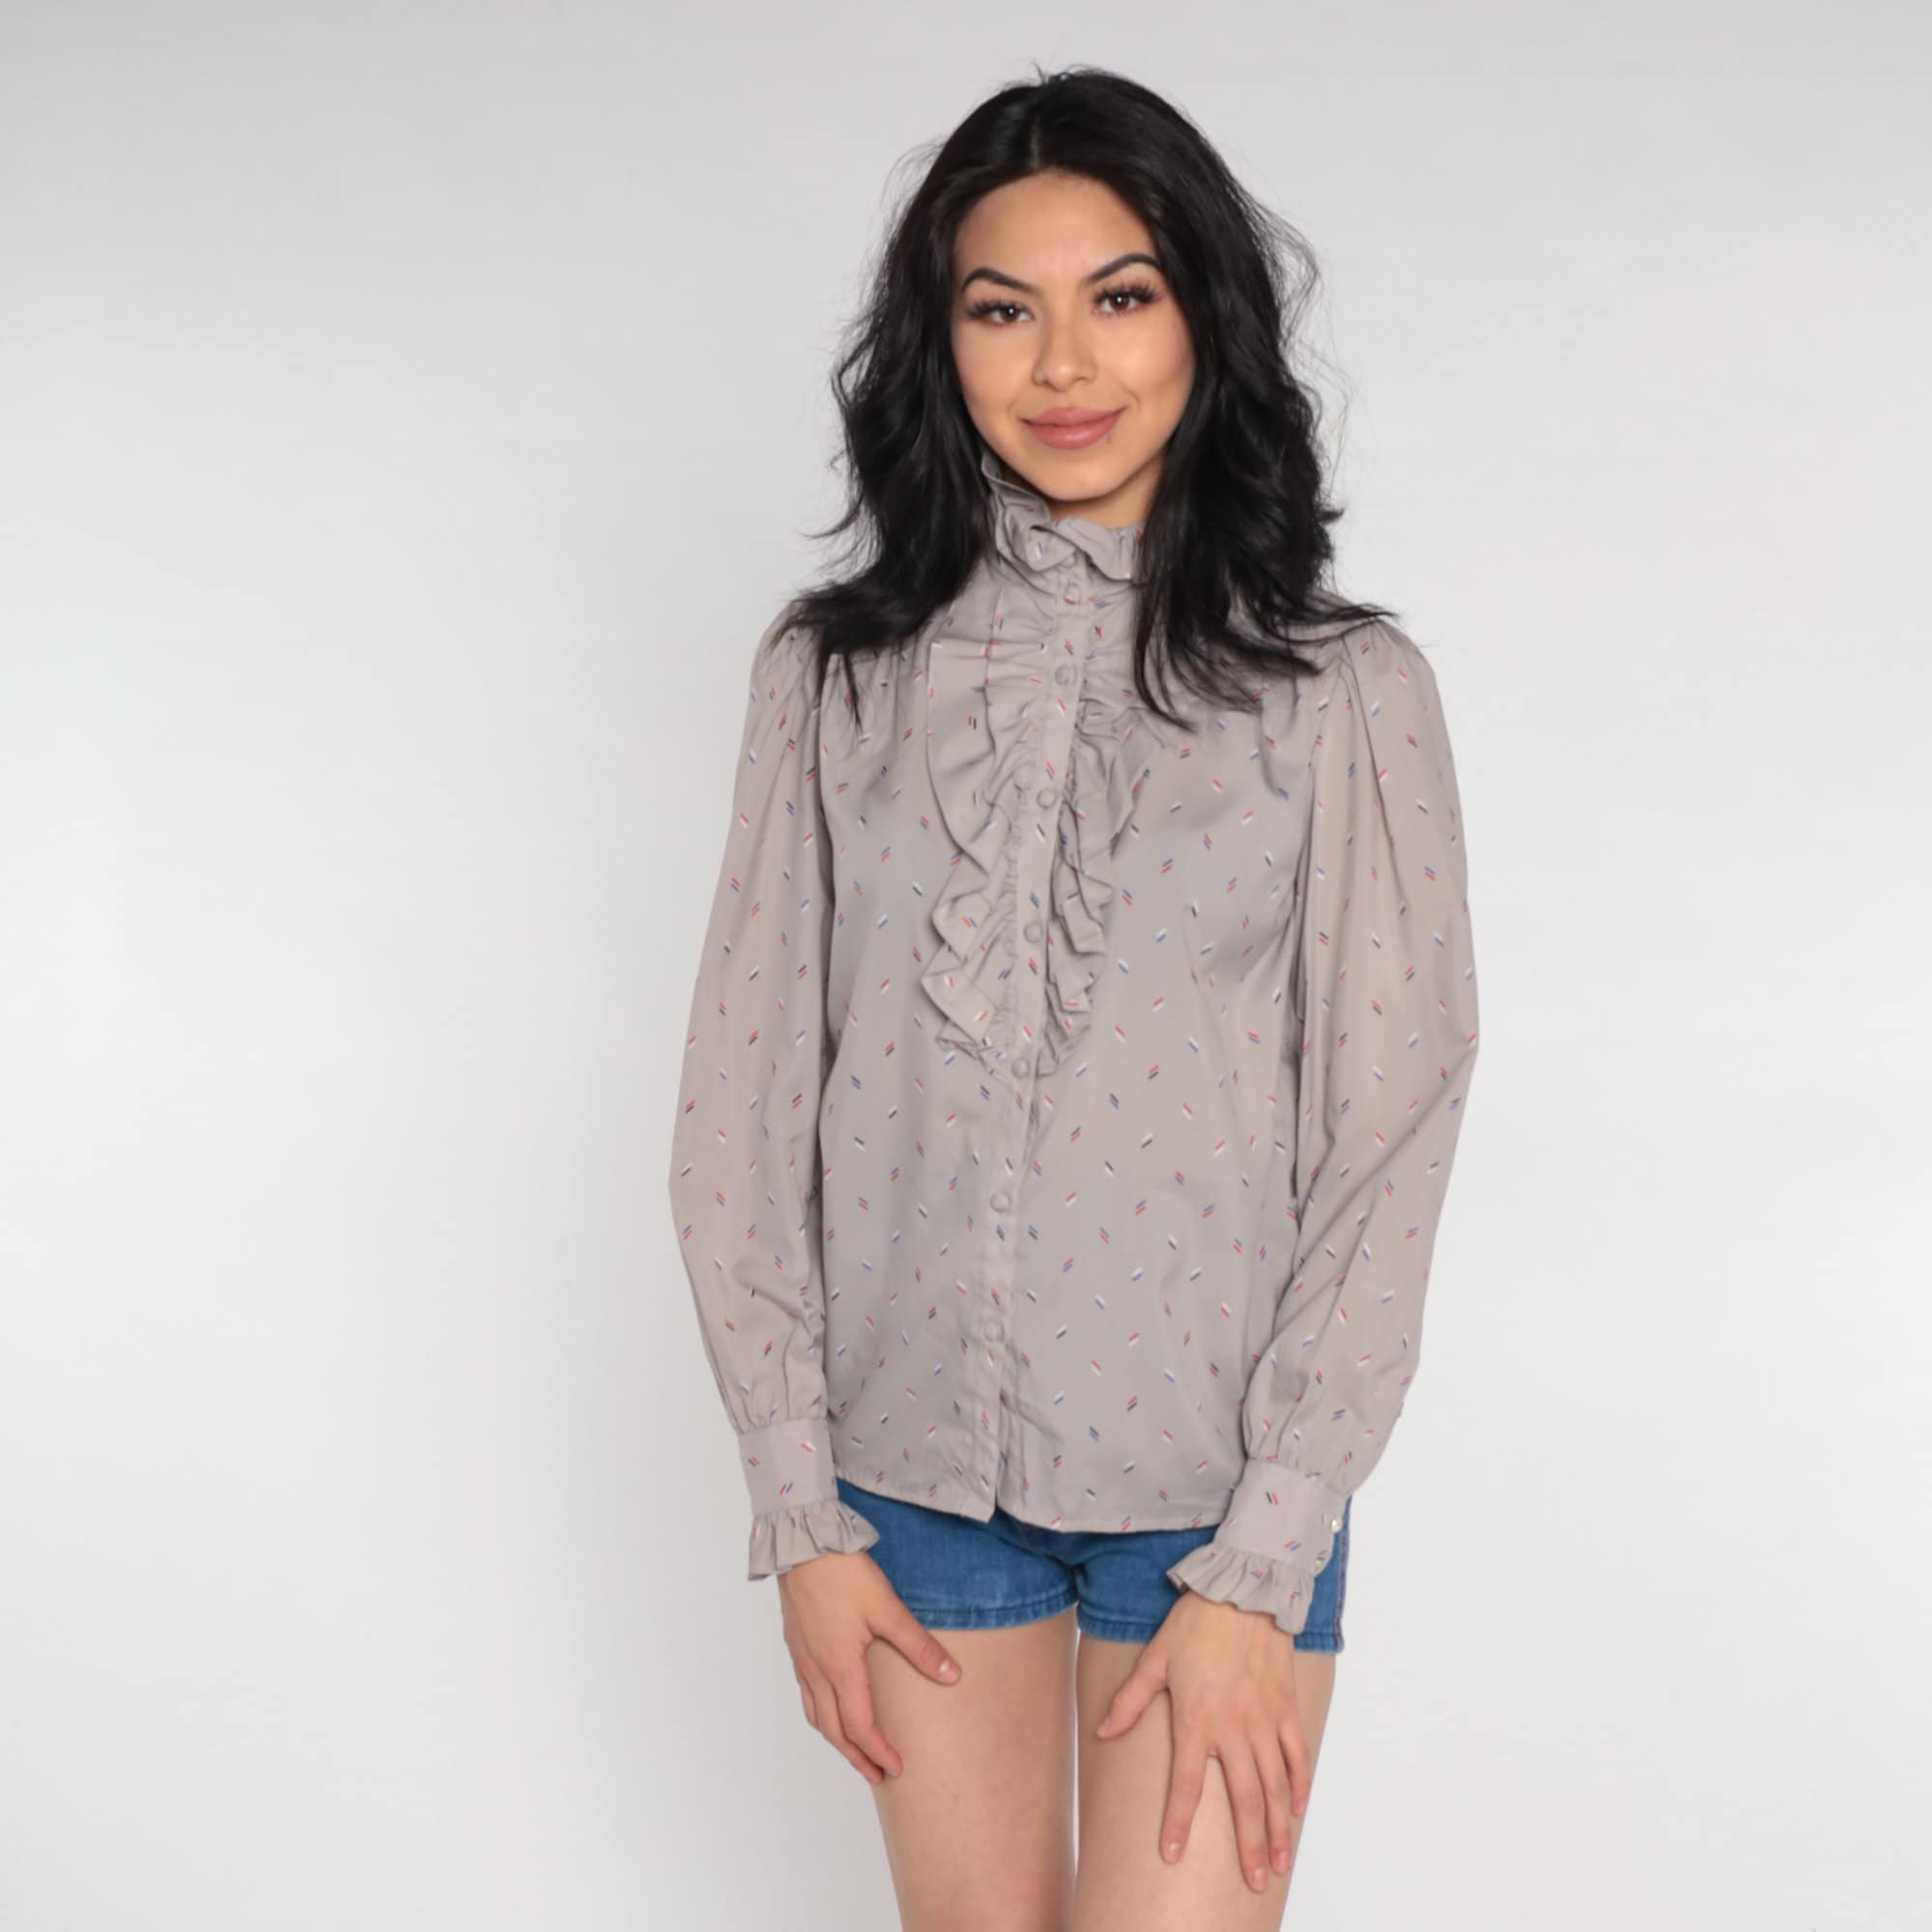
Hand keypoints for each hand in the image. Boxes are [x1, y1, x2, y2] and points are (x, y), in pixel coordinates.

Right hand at [777, 1551, 961, 1783]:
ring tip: (855, 1747)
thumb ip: (919, 1645)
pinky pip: (805, 1693)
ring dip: (836, 1739)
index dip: (879, 1752)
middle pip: (834, 1731)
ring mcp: (803, 1659)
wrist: (802, 1545)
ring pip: (815, 1715)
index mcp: (841, 1668)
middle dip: (857, 1757)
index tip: (897, 1769)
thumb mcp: (888, 1609)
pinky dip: (820, 1713)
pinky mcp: (796, 1644)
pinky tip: (831, 1703)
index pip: (860, 1727)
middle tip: (878, 1774)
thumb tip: (951, 1675)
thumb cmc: (843, 1574)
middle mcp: (817, 1671)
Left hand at [1091, 1589, 1312, 1892]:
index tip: (1171, 1856)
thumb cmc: (1195, 1624)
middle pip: (1243, 1799)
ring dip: (1276, 1828)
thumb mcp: (1155, 1658)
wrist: (1243, 1589)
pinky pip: (1296, 1754)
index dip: (1178, 1823)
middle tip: (1255, 1880)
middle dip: (1248, 1846)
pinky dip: (1299, 1784)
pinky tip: (1296, 1810)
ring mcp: (1264, 1719)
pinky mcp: (1285, 1706)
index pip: (1185, 1784)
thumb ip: (1130, 1700)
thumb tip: (1103, 1733)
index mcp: (1196, 1719)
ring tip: (1278, 1862)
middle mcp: (1233, 1728)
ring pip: (1274, 1786)